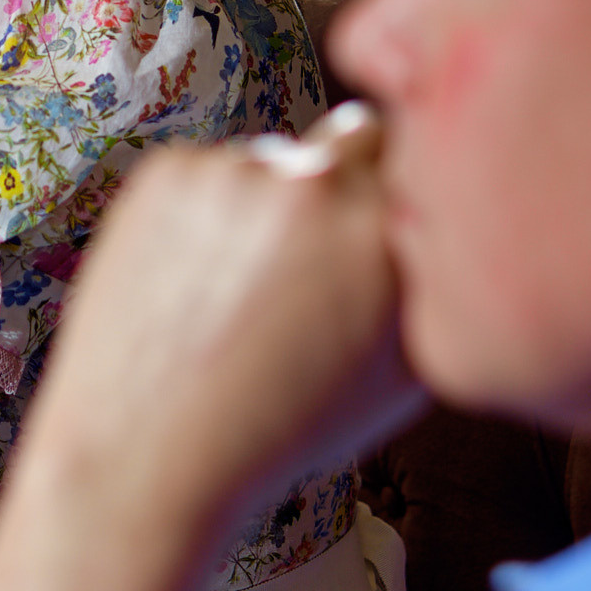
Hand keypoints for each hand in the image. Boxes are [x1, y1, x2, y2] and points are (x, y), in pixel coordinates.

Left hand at [51, 105, 423, 494]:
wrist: (146, 455)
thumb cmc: (277, 430)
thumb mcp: (403, 375)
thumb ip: (430, 283)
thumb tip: (445, 223)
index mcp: (389, 234)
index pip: (421, 161)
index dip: (403, 194)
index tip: (381, 227)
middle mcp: (319, 186)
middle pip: (357, 135)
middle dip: (347, 178)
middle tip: (316, 247)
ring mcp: (236, 170)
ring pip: (274, 161)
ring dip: (269, 203)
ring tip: (238, 294)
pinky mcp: (168, 171)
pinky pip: (206, 173)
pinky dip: (203, 213)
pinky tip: (190, 283)